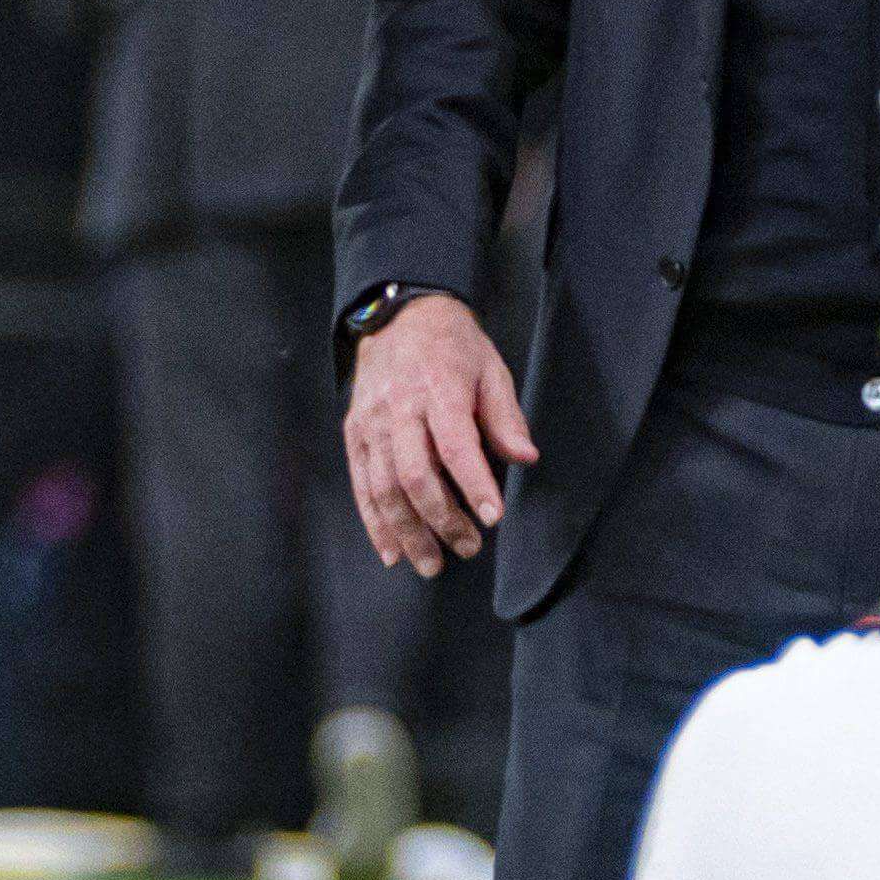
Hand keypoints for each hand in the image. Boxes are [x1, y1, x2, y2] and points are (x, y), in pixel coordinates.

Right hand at [344, 289, 534, 573]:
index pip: (455, 444)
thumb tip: (525, 458)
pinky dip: (375, 523)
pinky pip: (362, 485)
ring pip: (384, 487)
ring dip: (407, 532)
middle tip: (469, 548)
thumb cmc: (454, 347)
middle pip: (414, 474)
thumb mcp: (491, 368)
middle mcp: (399, 408)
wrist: (400, 315)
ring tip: (432, 564)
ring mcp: (371, 423)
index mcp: (438, 388)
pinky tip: (392, 552)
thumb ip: (505, 417)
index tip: (493, 517)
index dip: (473, 484)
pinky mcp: (354, 433)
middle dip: (441, 519)